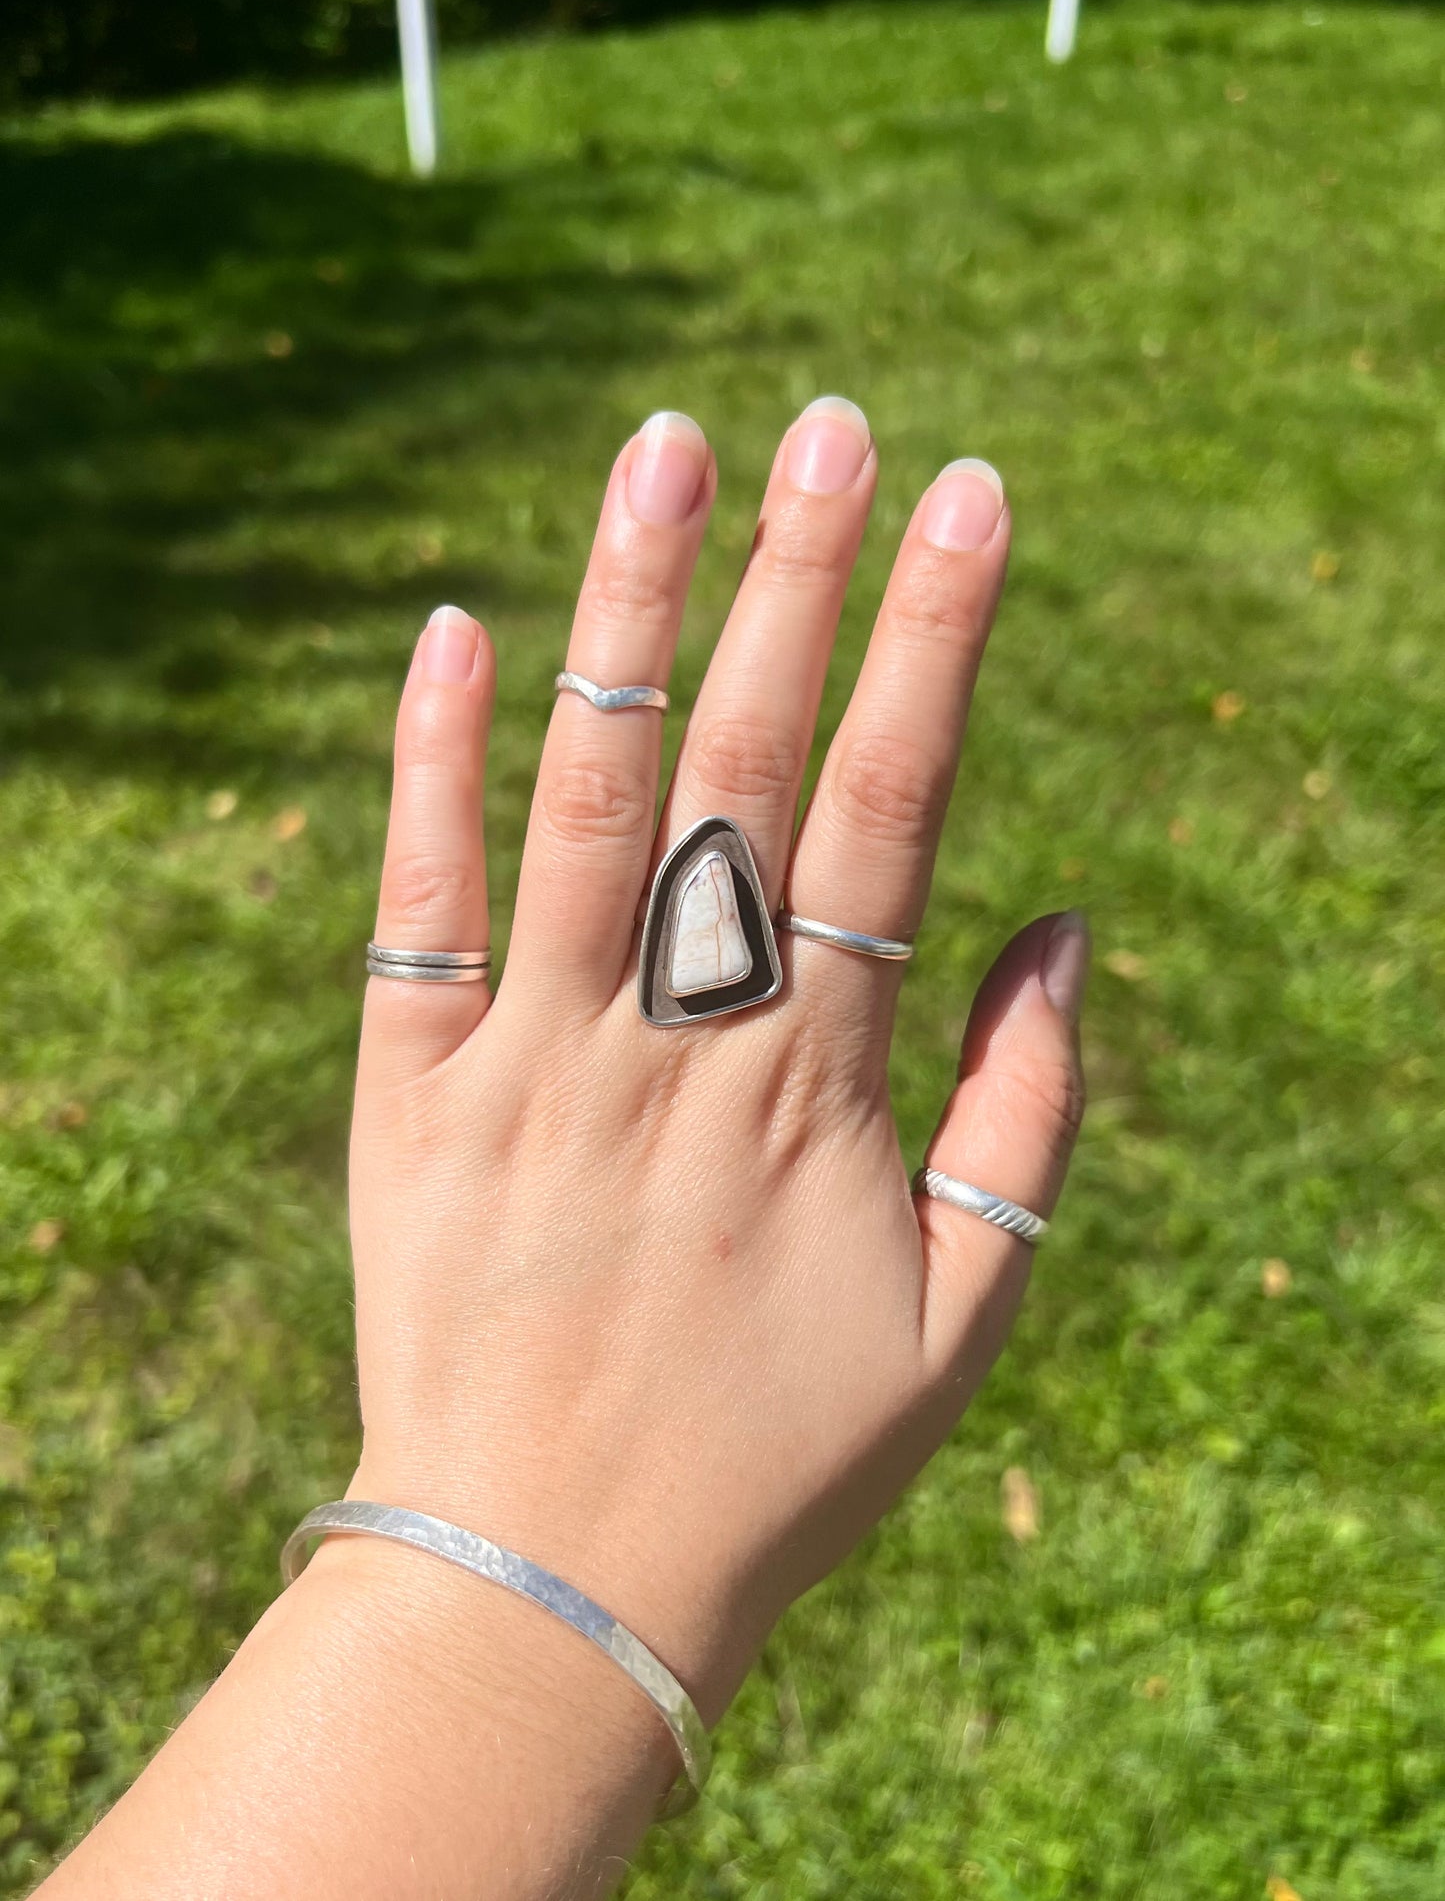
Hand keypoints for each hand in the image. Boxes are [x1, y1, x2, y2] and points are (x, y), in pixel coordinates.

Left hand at [345, 399, 1086, 1730]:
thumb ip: (1025, 1115)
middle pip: (745, 762)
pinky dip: (429, 763)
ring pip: (584, 793)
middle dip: (799, 577)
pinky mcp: (409, 1090)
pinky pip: (415, 903)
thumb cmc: (779, 1458)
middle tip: (833, 418)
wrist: (549, 1580)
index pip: (893, 811)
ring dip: (627, 614)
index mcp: (815, 1082)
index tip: (972, 500)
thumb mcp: (962, 1316)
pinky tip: (456, 627)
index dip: (937, 642)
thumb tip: (1058, 920)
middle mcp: (672, 1037)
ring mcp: (529, 1054)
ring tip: (666, 451)